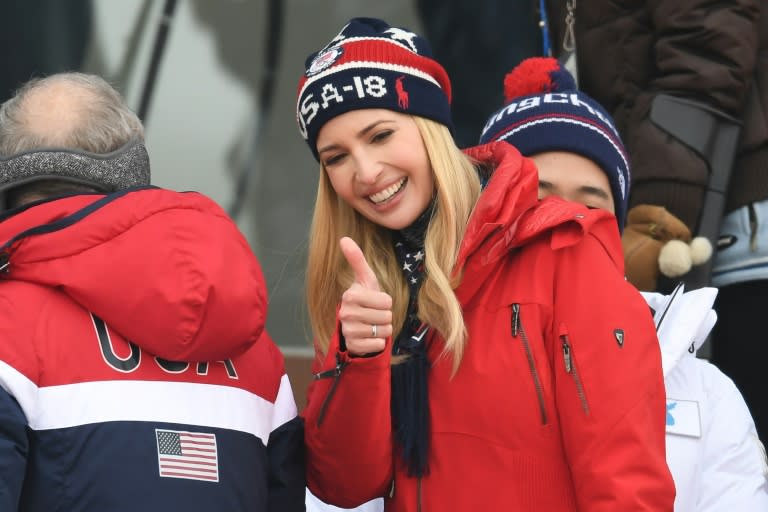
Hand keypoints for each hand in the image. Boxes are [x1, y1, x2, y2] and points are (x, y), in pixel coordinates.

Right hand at [338, 237, 392, 355]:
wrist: (355, 326)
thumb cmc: (364, 299)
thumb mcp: (364, 280)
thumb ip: (356, 259)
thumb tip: (344, 238)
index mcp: (350, 295)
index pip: (386, 301)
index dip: (385, 302)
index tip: (375, 302)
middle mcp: (346, 313)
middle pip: (386, 317)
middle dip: (385, 317)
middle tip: (374, 315)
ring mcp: (348, 331)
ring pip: (384, 331)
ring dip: (382, 330)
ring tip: (372, 326)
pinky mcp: (353, 346)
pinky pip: (378, 345)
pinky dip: (378, 342)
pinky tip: (369, 338)